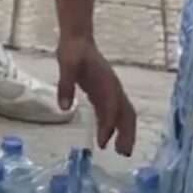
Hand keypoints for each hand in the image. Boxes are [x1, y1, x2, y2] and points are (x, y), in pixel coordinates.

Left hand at [59, 31, 137, 155]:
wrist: (77, 39)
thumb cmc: (73, 51)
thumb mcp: (66, 64)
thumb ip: (65, 85)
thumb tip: (64, 108)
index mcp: (106, 82)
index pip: (111, 107)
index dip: (109, 125)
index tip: (103, 143)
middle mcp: (113, 88)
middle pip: (126, 113)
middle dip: (127, 133)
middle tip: (123, 153)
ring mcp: (110, 90)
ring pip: (123, 114)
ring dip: (124, 132)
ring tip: (120, 151)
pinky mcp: (104, 92)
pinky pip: (112, 112)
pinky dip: (112, 126)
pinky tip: (106, 138)